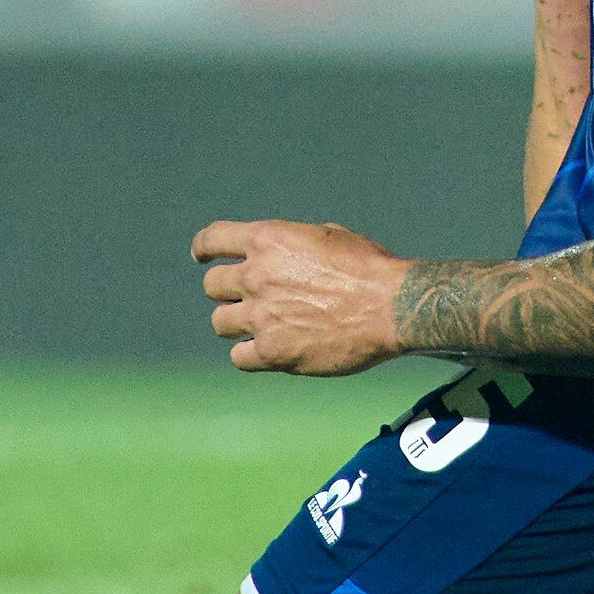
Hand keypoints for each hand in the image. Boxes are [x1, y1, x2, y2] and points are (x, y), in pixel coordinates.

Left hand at [195, 218, 406, 374]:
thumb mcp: (329, 236)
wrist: (391, 307)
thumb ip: (292, 245)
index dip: (203, 248)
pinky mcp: (272, 353)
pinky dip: (249, 353)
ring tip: (259, 325)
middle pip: (212, 285)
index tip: (201, 256)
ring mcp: (261, 316)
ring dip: (236, 322)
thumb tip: (280, 257)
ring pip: (220, 322)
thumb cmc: (369, 268)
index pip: (212, 240)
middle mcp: (257, 276)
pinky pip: (238, 356)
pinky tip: (266, 349)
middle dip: (226, 289)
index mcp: (269, 240)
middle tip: (245, 296)